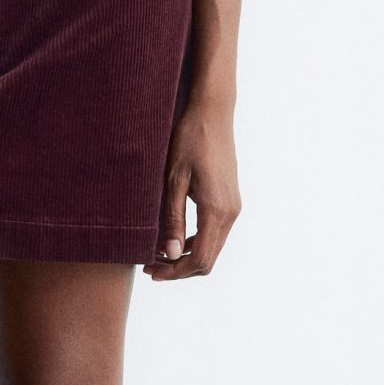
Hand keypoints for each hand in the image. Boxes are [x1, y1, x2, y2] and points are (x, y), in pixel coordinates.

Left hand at [145, 95, 239, 278]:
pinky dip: (195, 242)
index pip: (200, 260)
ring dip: (186, 256)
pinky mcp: (230, 200)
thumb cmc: (189, 140)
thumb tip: (170, 254)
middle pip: (208, 260)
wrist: (212, 113)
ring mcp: (233, 207)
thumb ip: (173, 219)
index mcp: (216, 210)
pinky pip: (215, 233)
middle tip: (150, 267)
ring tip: (157, 253)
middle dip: (179, 268)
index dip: (175, 271)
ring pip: (212, 248)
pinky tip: (174, 237)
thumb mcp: (173, 180)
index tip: (151, 271)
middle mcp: (230, 213)